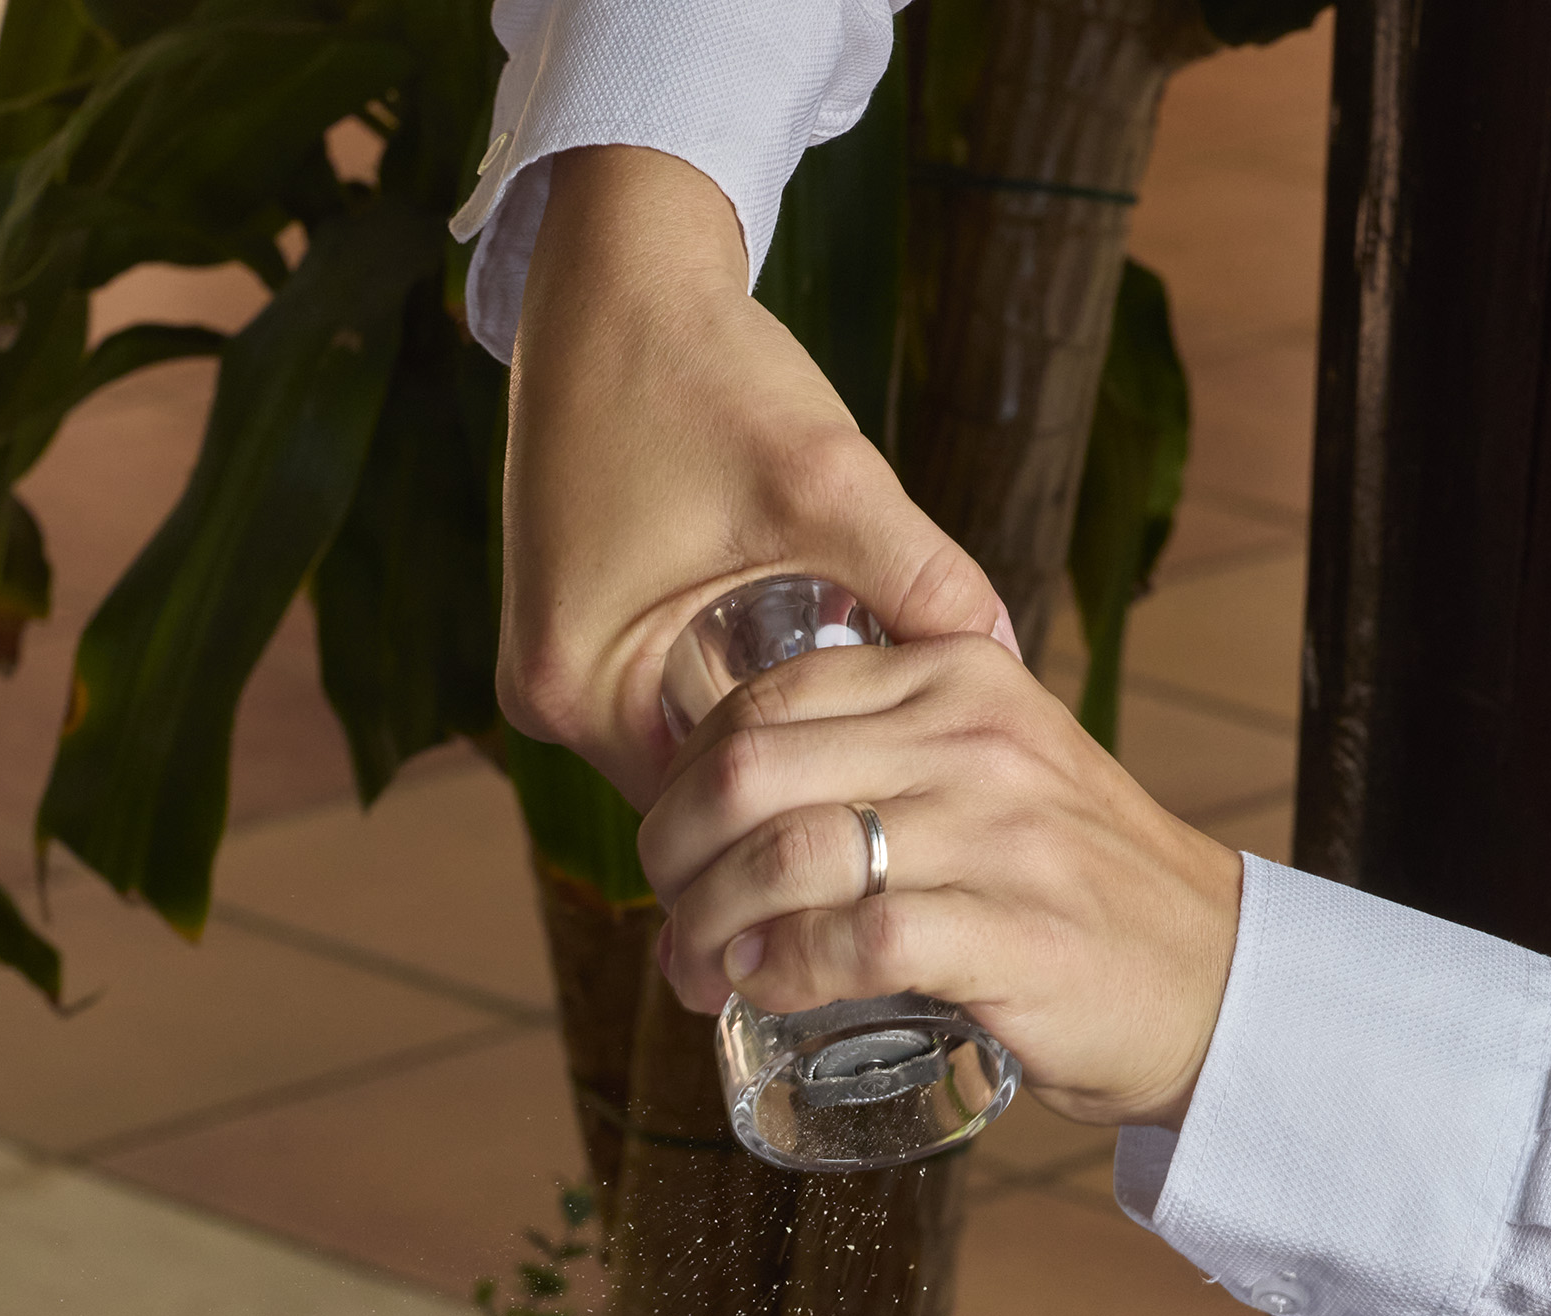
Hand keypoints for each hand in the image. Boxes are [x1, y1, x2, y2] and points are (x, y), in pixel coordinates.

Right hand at [498, 149, 1005, 808]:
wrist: (618, 265)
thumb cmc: (702, 365)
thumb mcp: (825, 480)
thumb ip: (921, 575)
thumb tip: (1009, 661)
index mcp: (573, 688)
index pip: (708, 813)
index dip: (801, 814)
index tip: (888, 808)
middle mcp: (541, 698)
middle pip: (693, 789)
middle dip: (787, 780)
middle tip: (894, 779)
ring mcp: (548, 665)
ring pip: (682, 743)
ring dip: (761, 738)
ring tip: (861, 732)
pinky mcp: (570, 625)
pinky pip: (661, 695)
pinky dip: (728, 692)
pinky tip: (805, 676)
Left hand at [640, 636, 1244, 1129]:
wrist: (1213, 979)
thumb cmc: (1078, 891)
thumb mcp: (997, 772)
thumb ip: (895, 753)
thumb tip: (738, 793)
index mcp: (960, 677)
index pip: (769, 696)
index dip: (687, 777)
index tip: (674, 848)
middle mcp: (975, 740)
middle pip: (755, 769)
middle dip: (675, 854)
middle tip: (671, 921)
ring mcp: (998, 836)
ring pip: (789, 853)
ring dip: (711, 924)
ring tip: (698, 972)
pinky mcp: (1013, 934)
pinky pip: (855, 942)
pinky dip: (786, 971)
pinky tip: (766, 989)